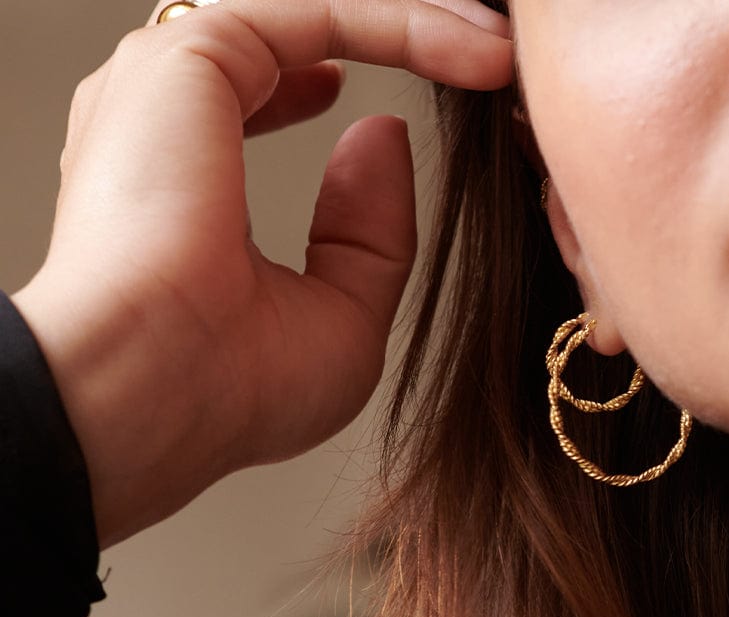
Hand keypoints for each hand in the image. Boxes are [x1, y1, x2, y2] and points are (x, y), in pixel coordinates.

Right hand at [13, 0, 511, 546]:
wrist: (158, 392)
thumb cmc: (235, 389)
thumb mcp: (343, 319)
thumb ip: (368, 232)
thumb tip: (379, 131)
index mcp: (183, 188)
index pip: (257, 102)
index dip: (325, 90)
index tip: (394, 109)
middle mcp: (167, 124)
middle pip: (289, 46)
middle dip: (389, 37)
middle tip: (482, 52)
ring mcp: (173, 86)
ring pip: (310, 20)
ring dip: (414, 23)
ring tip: (496, 48)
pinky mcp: (191, 56)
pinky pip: (322, 17)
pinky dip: (408, 27)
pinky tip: (480, 55)